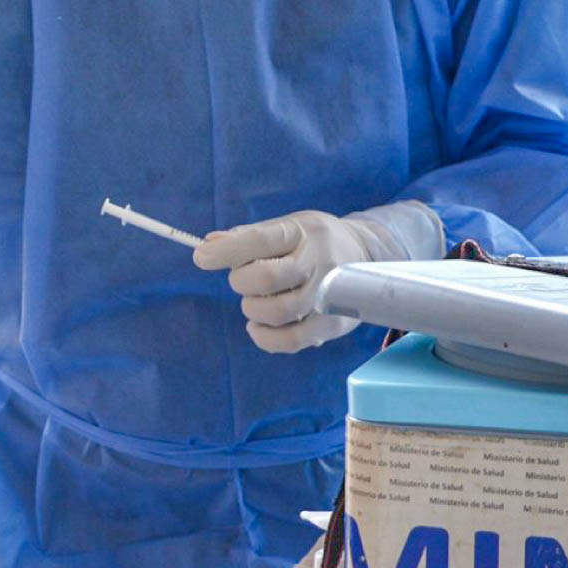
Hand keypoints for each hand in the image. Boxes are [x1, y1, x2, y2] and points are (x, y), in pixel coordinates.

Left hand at [193, 201, 444, 353]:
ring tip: (255, 300)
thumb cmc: (311, 241)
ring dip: (252, 308)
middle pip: (265, 278)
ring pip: (276, 312)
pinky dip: (264, 337)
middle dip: (240, 281)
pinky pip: (290, 340)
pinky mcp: (332, 324)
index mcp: (300, 232)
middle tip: (242, 279)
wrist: (366, 255)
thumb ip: (246, 237)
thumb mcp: (285, 226)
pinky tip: (257, 326)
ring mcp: (328, 296)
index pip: (258, 241)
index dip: (225, 251)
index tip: (201, 257)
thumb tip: (208, 245)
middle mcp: (317, 262)